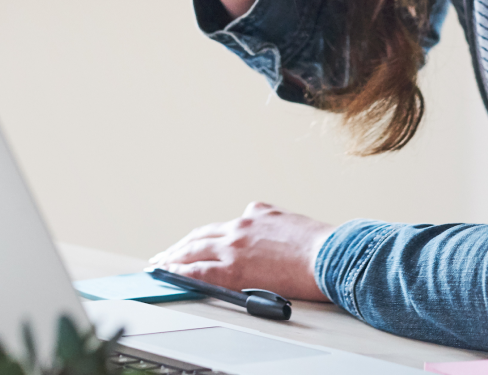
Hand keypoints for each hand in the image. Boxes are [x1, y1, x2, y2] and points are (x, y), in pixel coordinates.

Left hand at [147, 202, 335, 302]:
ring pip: (194, 250)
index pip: (224, 226)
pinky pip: (198, 271)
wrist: (327, 254)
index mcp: (257, 213)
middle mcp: (241, 225)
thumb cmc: (319, 244)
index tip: (197, 243)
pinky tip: (169, 274)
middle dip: (182, 245)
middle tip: (167, 253)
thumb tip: (266, 236)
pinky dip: (180, 271)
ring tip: (160, 263)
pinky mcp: (233, 268)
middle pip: (202, 235)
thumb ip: (272, 226)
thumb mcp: (291, 223)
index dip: (206, 237)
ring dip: (174, 257)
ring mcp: (235, 246)